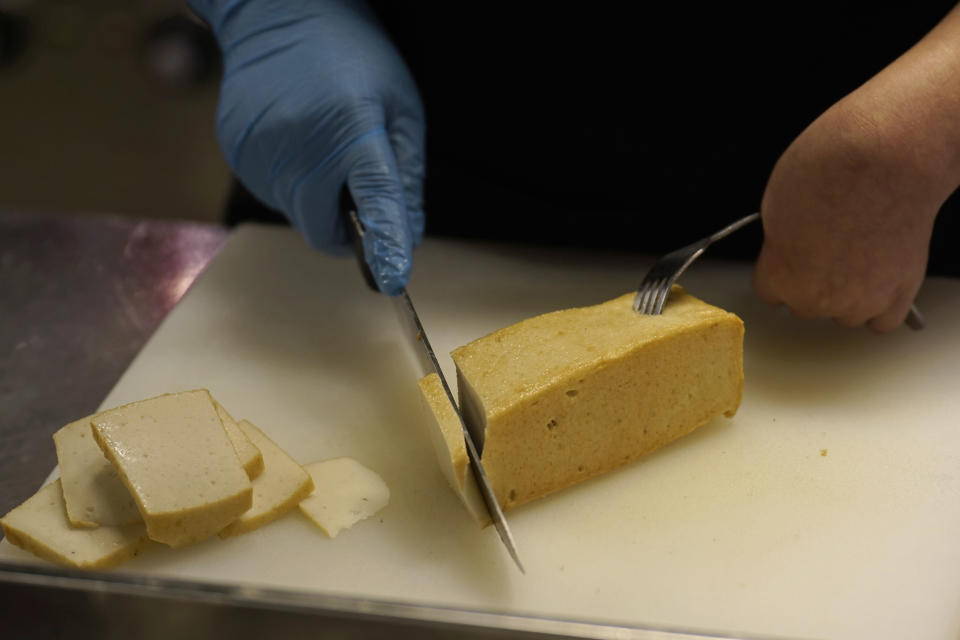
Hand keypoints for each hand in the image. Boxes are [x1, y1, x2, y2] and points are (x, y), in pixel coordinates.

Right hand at [190, 0, 424, 293]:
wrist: (279, 15)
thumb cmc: (352, 58)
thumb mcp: (400, 108)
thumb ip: (405, 178)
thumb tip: (407, 238)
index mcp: (353, 128)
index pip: (374, 199)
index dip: (385, 243)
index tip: (391, 279)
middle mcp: (301, 144)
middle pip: (323, 230)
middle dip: (344, 228)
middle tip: (355, 193)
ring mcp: (262, 150)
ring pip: (296, 214)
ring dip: (315, 200)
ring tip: (321, 145)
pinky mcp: (238, 152)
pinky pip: (272, 193)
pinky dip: (290, 183)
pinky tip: (296, 140)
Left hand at [753, 100, 939, 331]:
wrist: (886, 160)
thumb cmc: (832, 173)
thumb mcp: (775, 206)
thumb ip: (780, 243)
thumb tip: (788, 250)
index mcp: (782, 278)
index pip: (771, 292)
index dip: (781, 270)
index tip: (791, 259)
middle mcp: (819, 299)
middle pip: (807, 304)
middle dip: (814, 280)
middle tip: (829, 246)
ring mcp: (863, 301)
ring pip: (846, 313)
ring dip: (848, 293)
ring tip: (858, 255)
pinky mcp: (901, 294)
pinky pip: (883, 320)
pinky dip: (882, 304)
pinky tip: (879, 279)